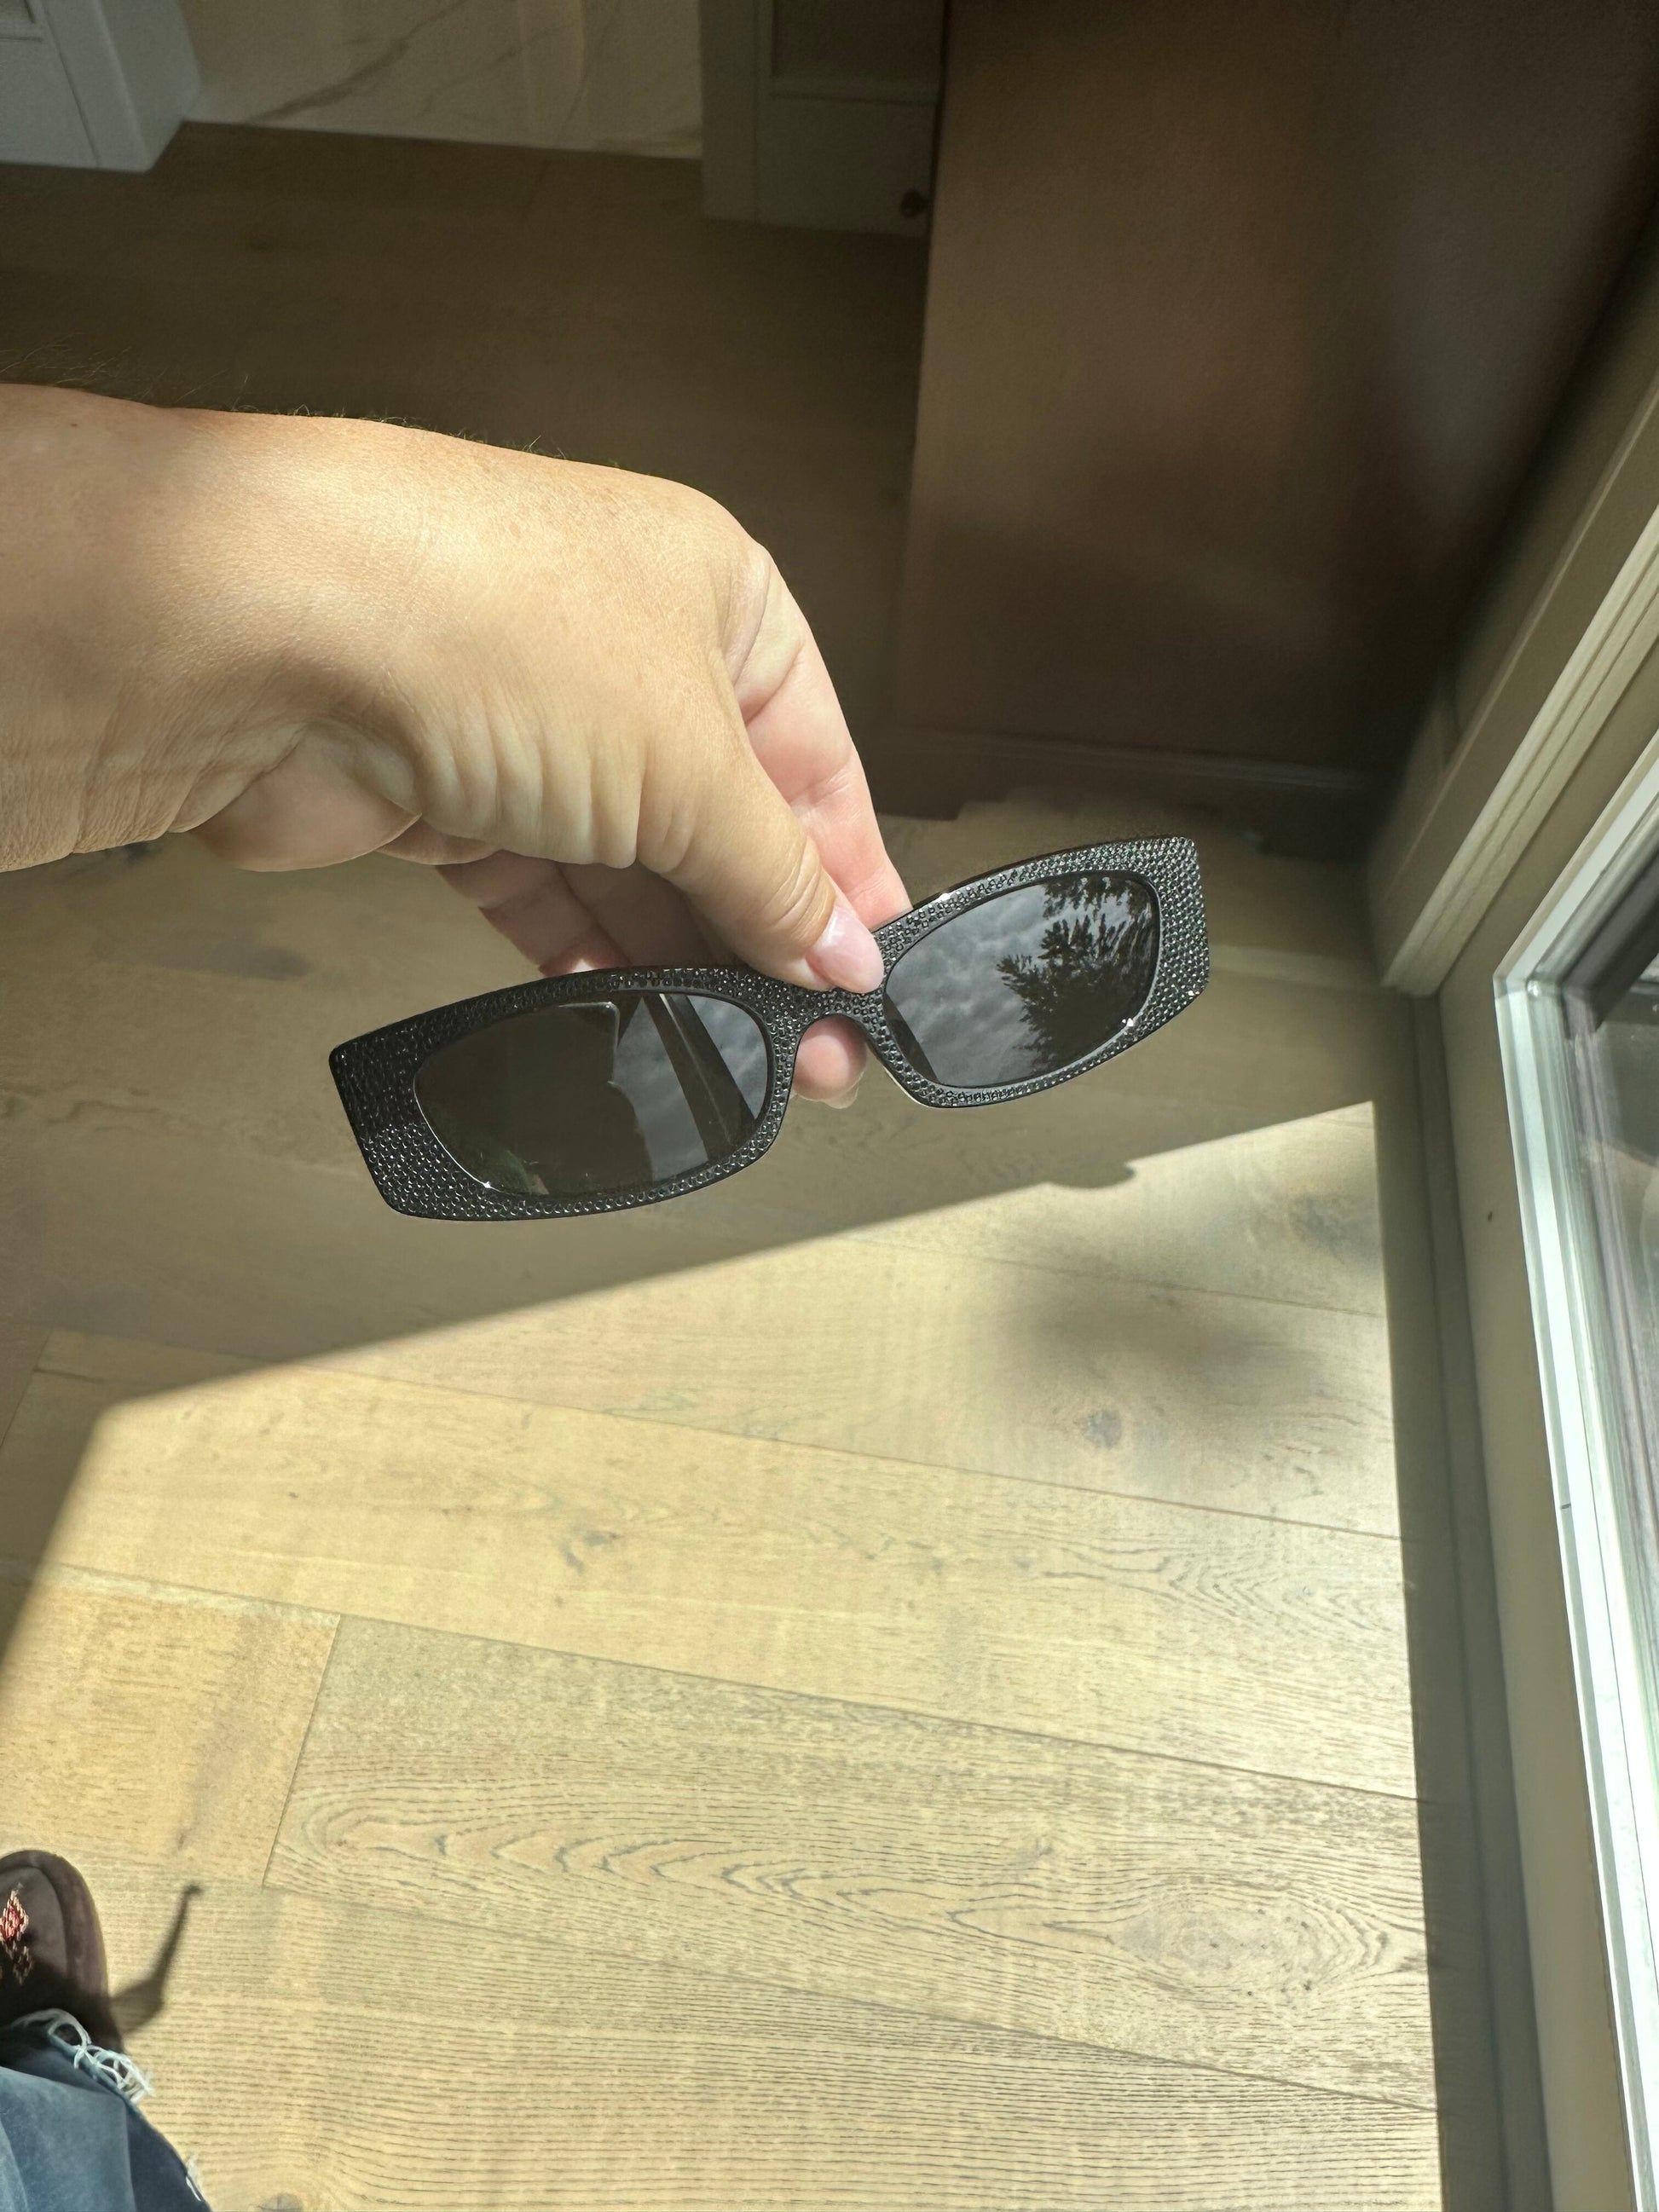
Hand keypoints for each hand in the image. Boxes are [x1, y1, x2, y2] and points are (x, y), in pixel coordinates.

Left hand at [0, 387, 908, 1100]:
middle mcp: (627, 652)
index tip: (876, 983)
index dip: (849, 876)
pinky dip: (590, 960)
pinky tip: (633, 1025)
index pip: (816, 757)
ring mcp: (532, 726)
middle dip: (771, 941)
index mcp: (717, 597)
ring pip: (635, 870)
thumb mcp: (690, 763)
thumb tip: (849, 958)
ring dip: (686, 967)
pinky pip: (545, 897)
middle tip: (818, 1058)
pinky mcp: (448, 800)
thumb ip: (774, 875)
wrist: (268, 635)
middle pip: (728, 822)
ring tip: (740, 1065)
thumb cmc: (495, 631)